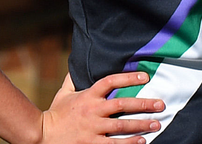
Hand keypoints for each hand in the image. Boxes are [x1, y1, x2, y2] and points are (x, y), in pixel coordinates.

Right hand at [39, 71, 165, 143]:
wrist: (41, 134)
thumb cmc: (55, 114)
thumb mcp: (64, 93)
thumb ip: (73, 79)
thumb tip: (78, 65)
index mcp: (87, 96)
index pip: (110, 81)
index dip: (128, 77)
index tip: (145, 76)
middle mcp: (92, 110)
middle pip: (122, 104)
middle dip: (144, 104)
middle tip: (161, 105)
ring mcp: (92, 128)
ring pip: (121, 125)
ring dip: (141, 125)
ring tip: (156, 124)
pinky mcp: (91, 143)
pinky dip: (128, 143)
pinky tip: (141, 142)